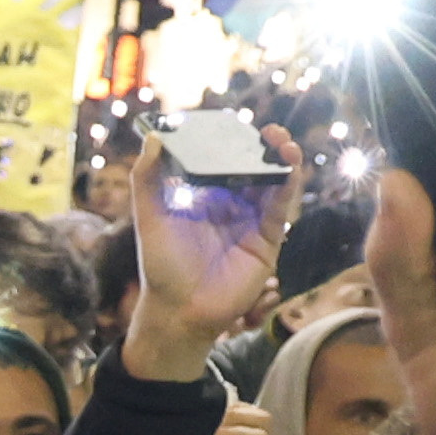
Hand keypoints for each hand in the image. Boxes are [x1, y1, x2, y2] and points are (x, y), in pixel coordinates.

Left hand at [123, 125, 302, 373]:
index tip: (237, 123)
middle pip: (253, 169)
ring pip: (273, 185)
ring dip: (282, 162)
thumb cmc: (161, 266)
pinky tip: (289, 169)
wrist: (179, 311)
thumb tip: (151, 137)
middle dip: (264, 148)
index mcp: (204, 197)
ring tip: (284, 143)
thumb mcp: (149, 217)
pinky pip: (281, 209)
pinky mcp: (266, 241)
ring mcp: (251, 222)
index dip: (233, 142)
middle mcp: (230, 206)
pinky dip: (288, 187)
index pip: (223, 161)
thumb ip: (147, 178)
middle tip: (269, 130)